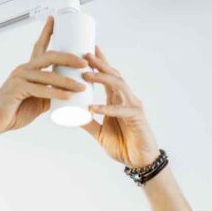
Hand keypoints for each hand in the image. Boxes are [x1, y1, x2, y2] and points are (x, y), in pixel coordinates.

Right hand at [0, 15, 88, 136]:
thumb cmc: (14, 112)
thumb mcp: (37, 101)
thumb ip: (50, 95)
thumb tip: (68, 95)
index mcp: (28, 69)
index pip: (39, 46)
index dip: (47, 31)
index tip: (55, 19)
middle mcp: (23, 69)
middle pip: (49, 56)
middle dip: (69, 57)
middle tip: (85, 63)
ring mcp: (19, 77)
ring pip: (48, 75)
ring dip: (68, 81)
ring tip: (82, 86)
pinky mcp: (16, 89)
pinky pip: (41, 89)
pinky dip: (56, 93)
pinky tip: (68, 96)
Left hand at [80, 45, 160, 167]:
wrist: (138, 161)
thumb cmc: (123, 145)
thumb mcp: (100, 133)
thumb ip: (88, 124)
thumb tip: (72, 117)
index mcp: (117, 100)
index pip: (108, 77)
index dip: (99, 63)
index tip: (87, 49)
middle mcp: (126, 98)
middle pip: (113, 75)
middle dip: (99, 64)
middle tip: (84, 54)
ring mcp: (132, 106)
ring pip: (118, 86)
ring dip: (102, 79)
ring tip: (86, 74)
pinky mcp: (136, 117)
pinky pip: (120, 110)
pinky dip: (106, 108)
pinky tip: (93, 108)